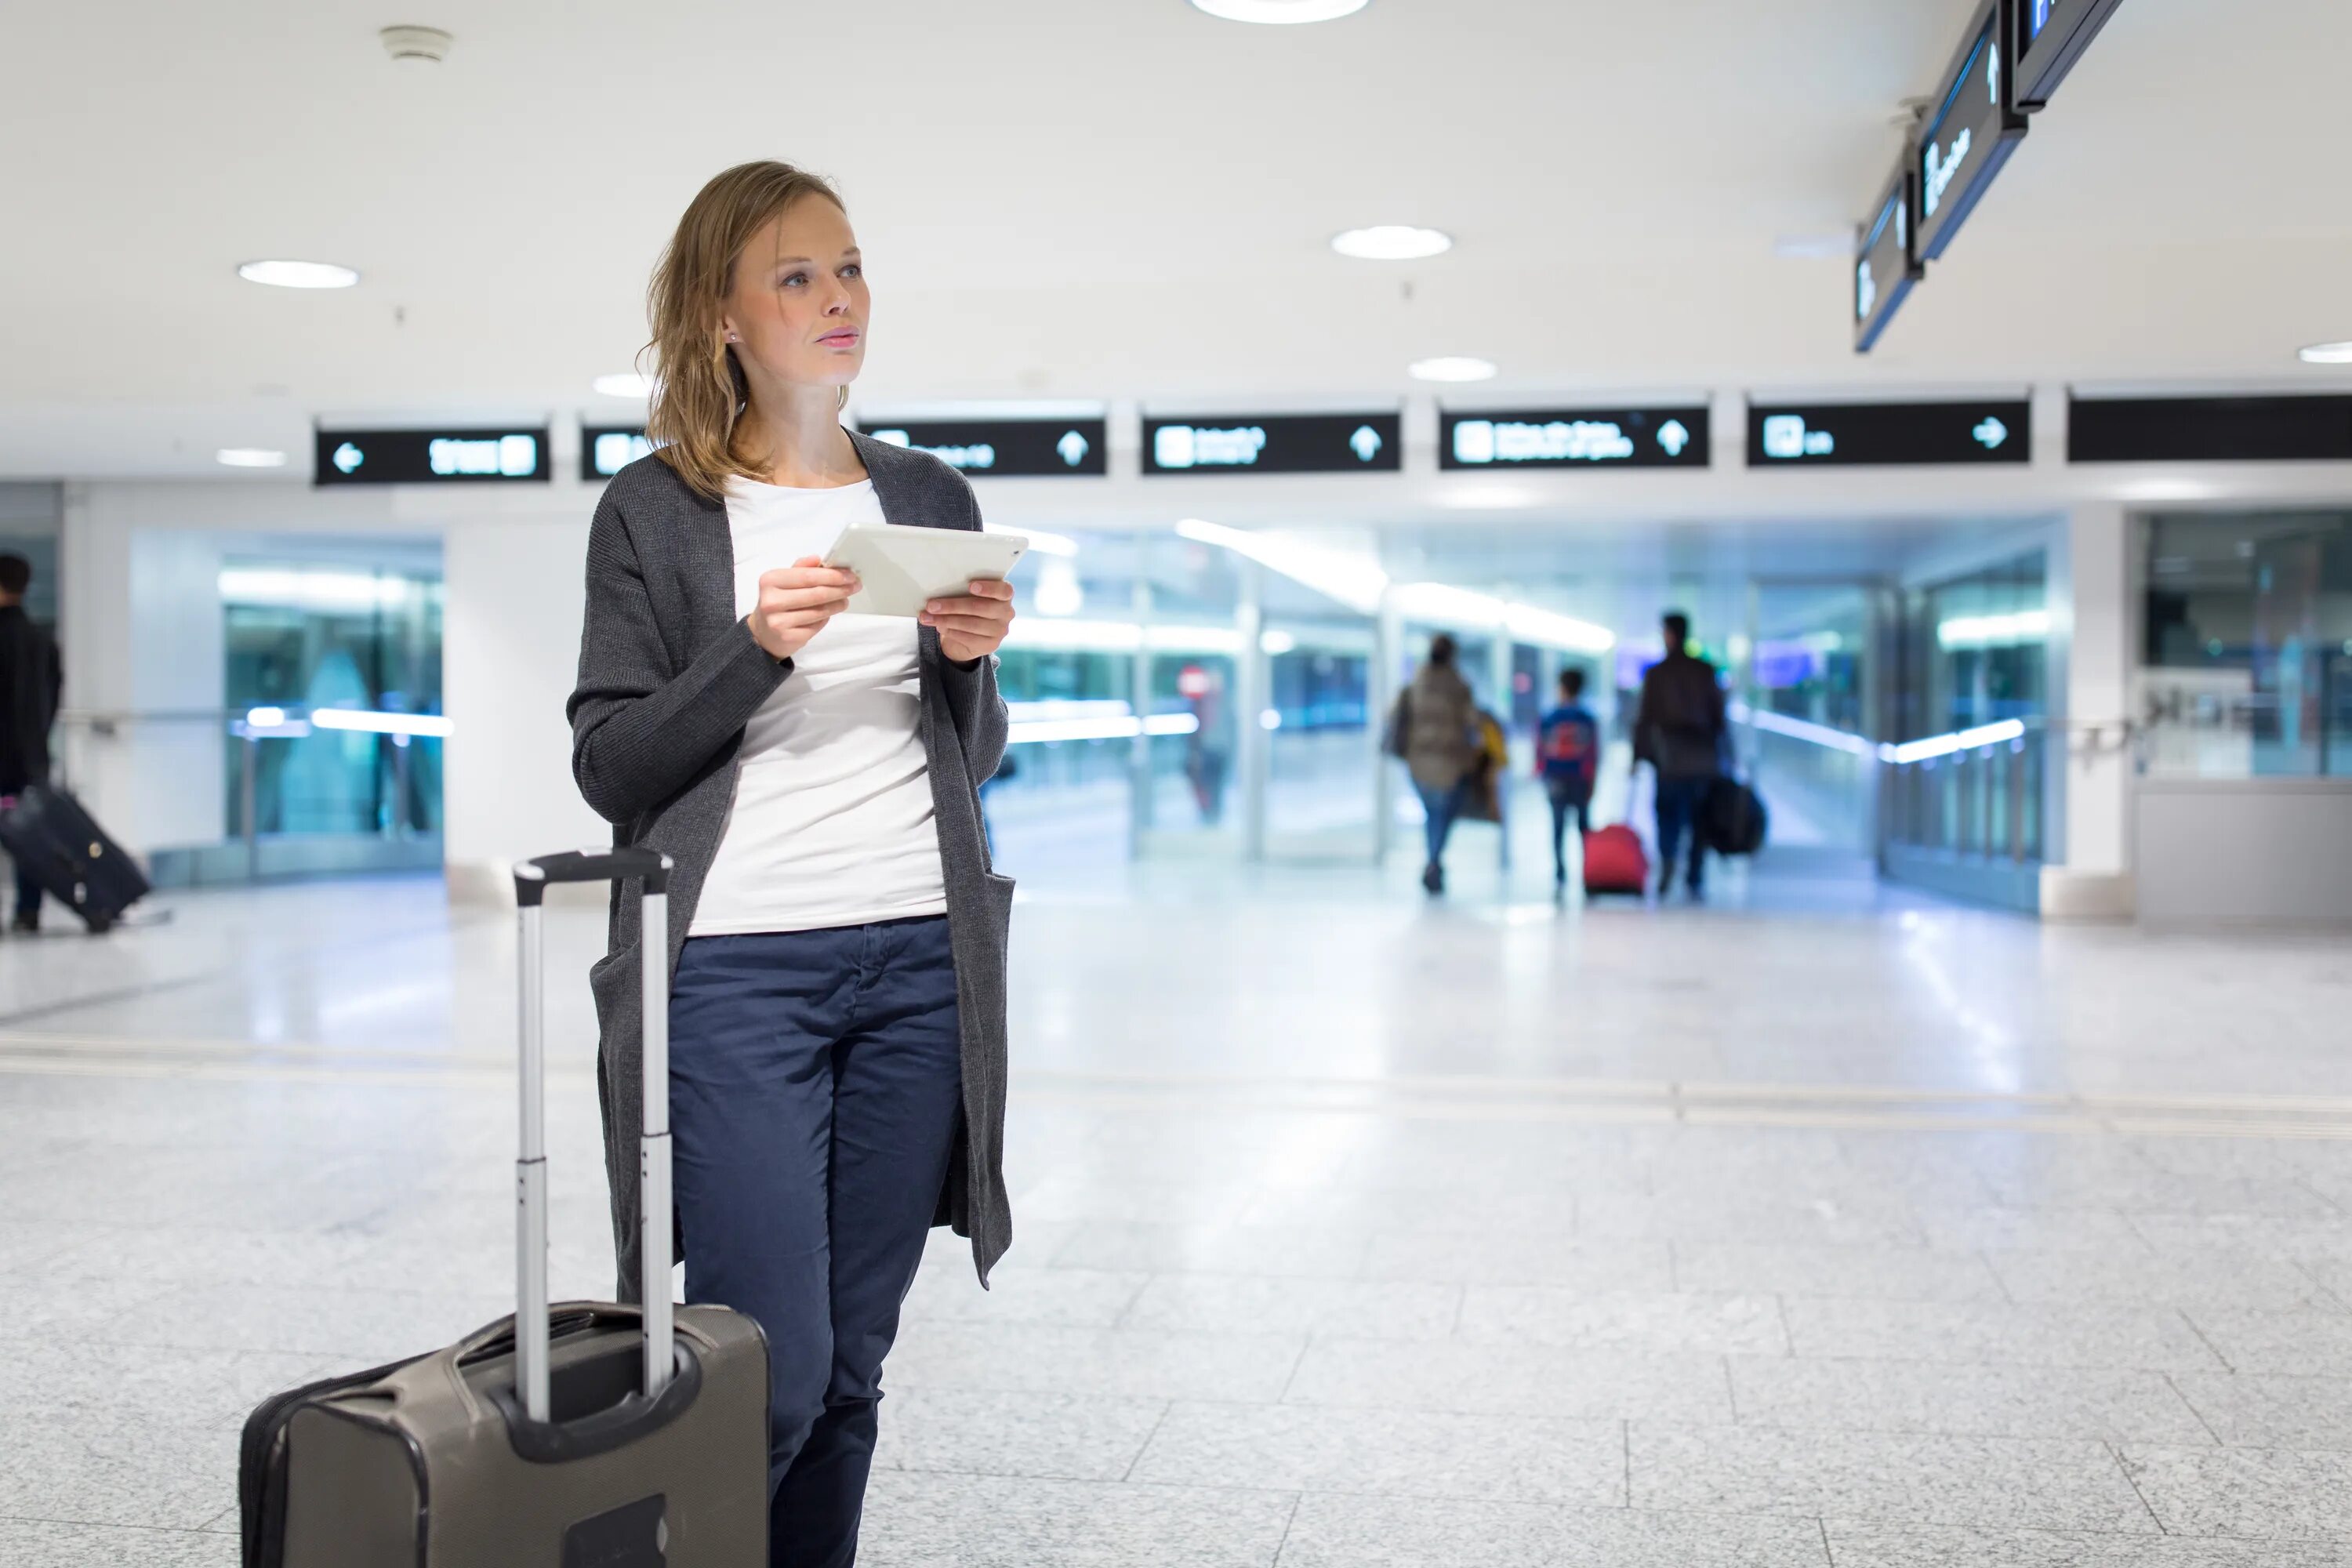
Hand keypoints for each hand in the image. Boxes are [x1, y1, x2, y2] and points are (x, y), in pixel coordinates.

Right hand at [746, 557, 860, 661]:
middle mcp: (771, 601)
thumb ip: (800, 569)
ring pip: (819, 611)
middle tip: (854, 586)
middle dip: (840, 589)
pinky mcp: (788, 638)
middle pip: (816, 594)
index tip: (849, 575)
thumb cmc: (778, 602)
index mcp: (770, 581)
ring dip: (837, 604)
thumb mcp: (783, 582)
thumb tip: (817, 559)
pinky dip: (826, 618)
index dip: (832, 575)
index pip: (807, 576)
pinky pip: (816, 625)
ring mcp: (779, 622)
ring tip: (845, 600)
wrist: (763, 633)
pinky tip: (829, 613)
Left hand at [920, 578, 1016, 663]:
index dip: (989, 588)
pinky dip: (951, 632)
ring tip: (928, 617)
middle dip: (953, 606)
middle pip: (980, 607)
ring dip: (946, 620)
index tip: (970, 586)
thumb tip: (938, 589)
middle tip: (931, 605)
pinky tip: (939, 627)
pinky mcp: (991, 645)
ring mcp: (1000, 630)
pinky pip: (968, 638)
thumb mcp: (967, 596)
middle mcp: (1007, 612)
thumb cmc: (967, 607)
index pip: (1004, 590)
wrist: (969, 634)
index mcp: (1005, 595)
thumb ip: (962, 591)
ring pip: (971, 624)